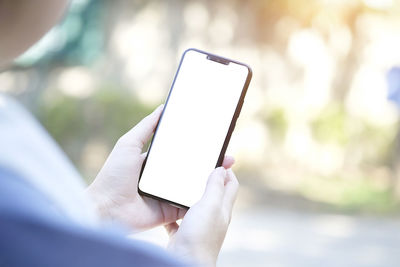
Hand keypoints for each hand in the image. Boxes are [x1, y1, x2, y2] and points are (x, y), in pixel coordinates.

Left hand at [87, 105, 234, 231]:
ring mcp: (168, 194)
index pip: (181, 151)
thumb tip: (162, 108)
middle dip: (210, 163)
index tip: (213, 140)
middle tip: (227, 156)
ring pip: (194, 185)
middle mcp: (164, 178)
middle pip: (191, 168)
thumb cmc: (113, 175)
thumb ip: (146, 127)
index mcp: (155, 162)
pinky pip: (189, 203)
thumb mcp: (129, 143)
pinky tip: (216, 190)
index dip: (197, 146)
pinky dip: (202, 198)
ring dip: (210, 179)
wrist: (106, 208)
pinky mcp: (171, 210)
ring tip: (227, 171)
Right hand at [165, 166, 238, 265]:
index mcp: (222, 208)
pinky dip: (173, 211)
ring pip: (195, 205)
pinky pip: (178, 219)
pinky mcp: (184, 234)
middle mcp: (213, 217)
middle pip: (214, 193)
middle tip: (197, 166)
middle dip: (207, 179)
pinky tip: (165, 206)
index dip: (226, 170)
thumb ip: (215, 187)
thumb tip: (222, 169)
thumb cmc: (200, 236)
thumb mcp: (210, 206)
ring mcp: (198, 226)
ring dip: (189, 193)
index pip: (231, 185)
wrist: (184, 262)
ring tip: (180, 182)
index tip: (219, 158)